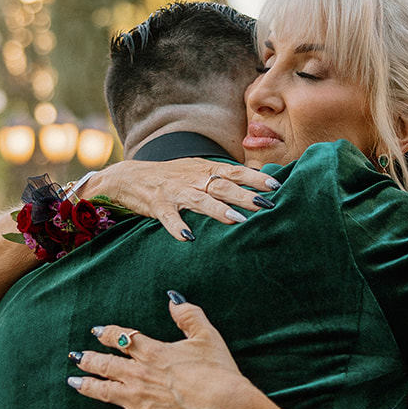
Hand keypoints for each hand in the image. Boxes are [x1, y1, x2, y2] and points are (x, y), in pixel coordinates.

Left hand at [69, 295, 260, 408]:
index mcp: (152, 352)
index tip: (96, 331)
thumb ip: (188, 315)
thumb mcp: (206, 335)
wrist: (222, 405)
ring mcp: (137, 398)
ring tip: (73, 382)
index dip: (106, 333)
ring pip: (102, 390)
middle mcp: (139, 373)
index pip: (121, 338)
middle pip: (105, 364)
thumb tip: (173, 299)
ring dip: (86, 385)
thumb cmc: (217, 371)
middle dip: (88, 359)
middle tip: (75, 357)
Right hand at [76, 159, 279, 241]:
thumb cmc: (172, 176)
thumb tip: (258, 181)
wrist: (130, 176)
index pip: (236, 172)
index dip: (256, 178)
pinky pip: (168, 217)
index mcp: (206, 170)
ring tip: (237, 220)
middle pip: (223, 186)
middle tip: (265, 204)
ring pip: (200, 199)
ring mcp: (176, 191)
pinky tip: (188, 238)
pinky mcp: (158, 204)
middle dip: (245, 194)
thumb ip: (224, 176)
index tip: (277, 186)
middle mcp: (194, 178)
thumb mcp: (199, 170)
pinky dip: (177, 227)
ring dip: (219, 210)